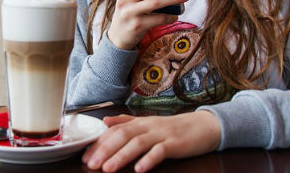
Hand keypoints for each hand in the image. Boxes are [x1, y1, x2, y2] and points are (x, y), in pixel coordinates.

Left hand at [82, 111, 220, 171]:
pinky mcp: (176, 144)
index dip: (99, 142)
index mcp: (140, 122)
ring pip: (138, 143)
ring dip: (122, 156)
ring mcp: (162, 134)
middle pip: (123, 136)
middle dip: (105, 150)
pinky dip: (149, 160)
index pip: (115, 130)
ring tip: (108, 169)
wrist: (204, 126)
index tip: (85, 155)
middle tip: (91, 164)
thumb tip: (105, 121)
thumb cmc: (174, 128)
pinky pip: (161, 151)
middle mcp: (149, 126)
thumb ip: (127, 122)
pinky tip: (140, 169)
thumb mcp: (148, 123)